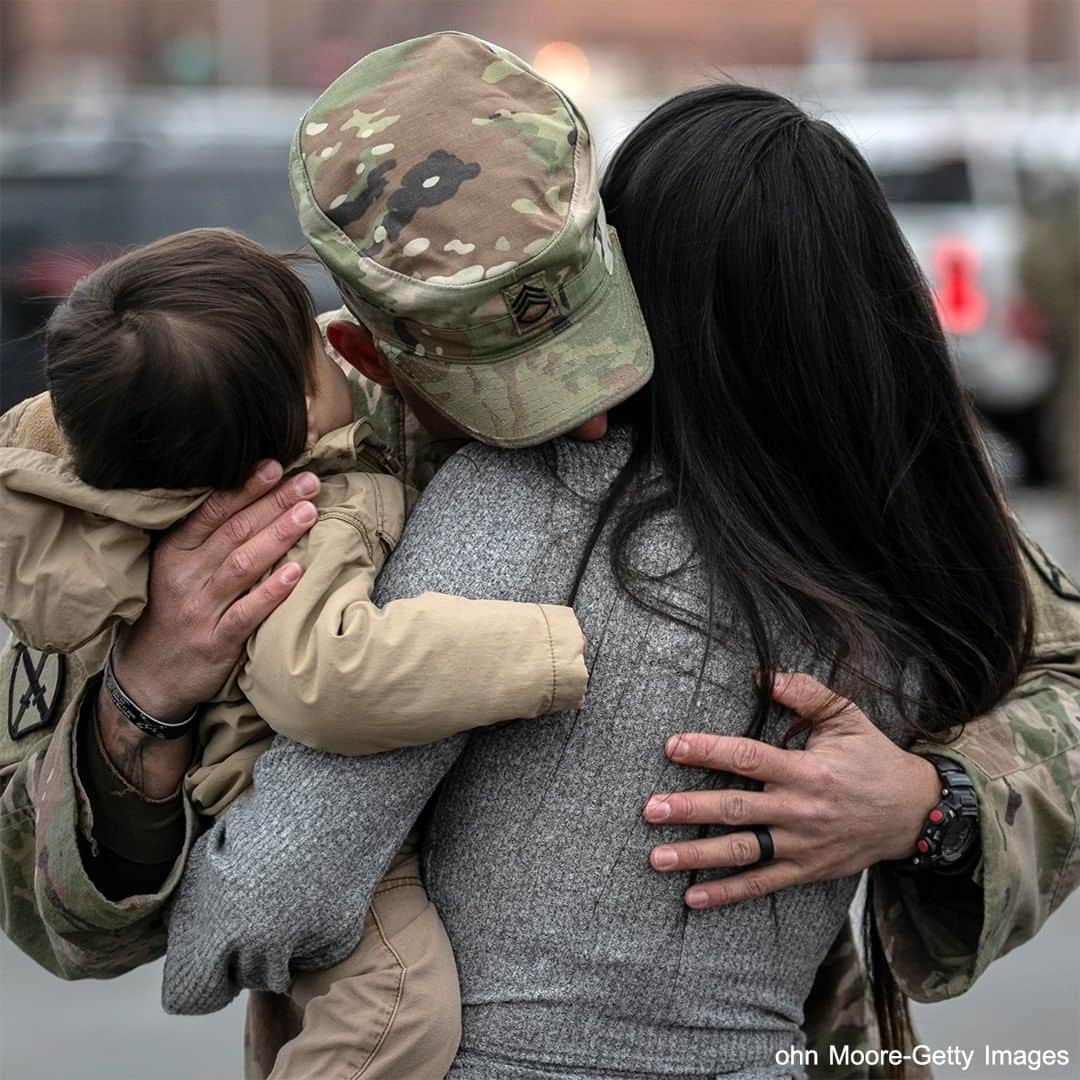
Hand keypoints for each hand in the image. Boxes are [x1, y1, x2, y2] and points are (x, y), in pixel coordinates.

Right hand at [96, 462, 319, 794]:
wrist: (147, 676)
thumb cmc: (172, 611)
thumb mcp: (175, 568)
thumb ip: (208, 538)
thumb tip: (253, 498)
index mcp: (175, 551)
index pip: (213, 511)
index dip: (245, 487)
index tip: (275, 465)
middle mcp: (185, 575)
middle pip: (234, 531)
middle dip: (273, 503)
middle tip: (308, 482)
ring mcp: (200, 609)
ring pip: (242, 564)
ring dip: (278, 536)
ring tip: (308, 512)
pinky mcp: (216, 641)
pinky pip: (247, 612)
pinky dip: (272, 591)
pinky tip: (297, 572)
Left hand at [643, 673, 941, 909]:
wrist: (916, 813)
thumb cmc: (874, 758)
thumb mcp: (847, 717)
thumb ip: (806, 693)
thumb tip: (763, 673)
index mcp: (807, 770)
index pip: (749, 758)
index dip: (709, 750)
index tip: (672, 746)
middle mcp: (800, 810)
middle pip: (737, 809)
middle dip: (690, 809)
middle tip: (650, 809)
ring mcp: (801, 845)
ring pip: (742, 852)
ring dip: (697, 856)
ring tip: (657, 857)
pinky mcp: (806, 870)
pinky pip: (762, 885)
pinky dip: (727, 893)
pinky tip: (692, 897)